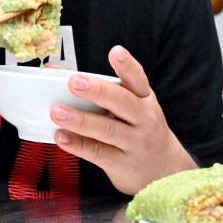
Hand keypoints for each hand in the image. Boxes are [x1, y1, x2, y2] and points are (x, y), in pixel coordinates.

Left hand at [50, 45, 195, 194]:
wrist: (164, 170)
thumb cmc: (140, 130)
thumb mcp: (135, 107)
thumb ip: (105, 91)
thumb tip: (57, 71)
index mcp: (145, 99)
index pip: (138, 79)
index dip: (127, 66)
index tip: (115, 52)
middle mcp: (144, 119)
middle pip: (122, 103)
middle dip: (98, 91)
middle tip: (74, 81)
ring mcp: (135, 143)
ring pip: (107, 129)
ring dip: (81, 120)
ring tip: (57, 111)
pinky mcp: (122, 164)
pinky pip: (98, 153)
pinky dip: (78, 145)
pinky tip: (61, 136)